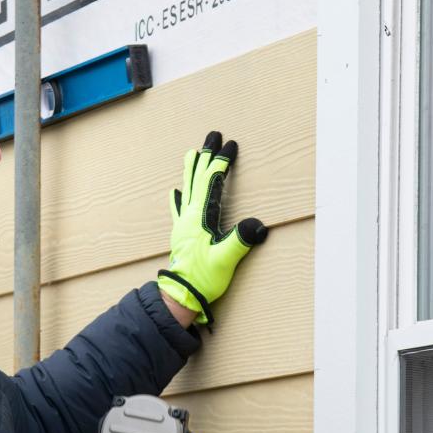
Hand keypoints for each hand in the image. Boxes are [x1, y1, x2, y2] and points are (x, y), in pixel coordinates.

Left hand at [158, 131, 266, 325]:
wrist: (181, 297)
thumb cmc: (203, 279)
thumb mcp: (226, 260)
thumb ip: (241, 241)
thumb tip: (258, 225)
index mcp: (200, 217)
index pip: (212, 181)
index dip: (222, 162)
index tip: (230, 145)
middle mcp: (188, 216)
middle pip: (197, 178)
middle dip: (206, 156)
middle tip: (211, 135)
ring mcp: (183, 225)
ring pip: (187, 188)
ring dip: (191, 170)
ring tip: (191, 153)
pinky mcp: (181, 235)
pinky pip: (178, 209)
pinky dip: (178, 197)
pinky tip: (174, 191)